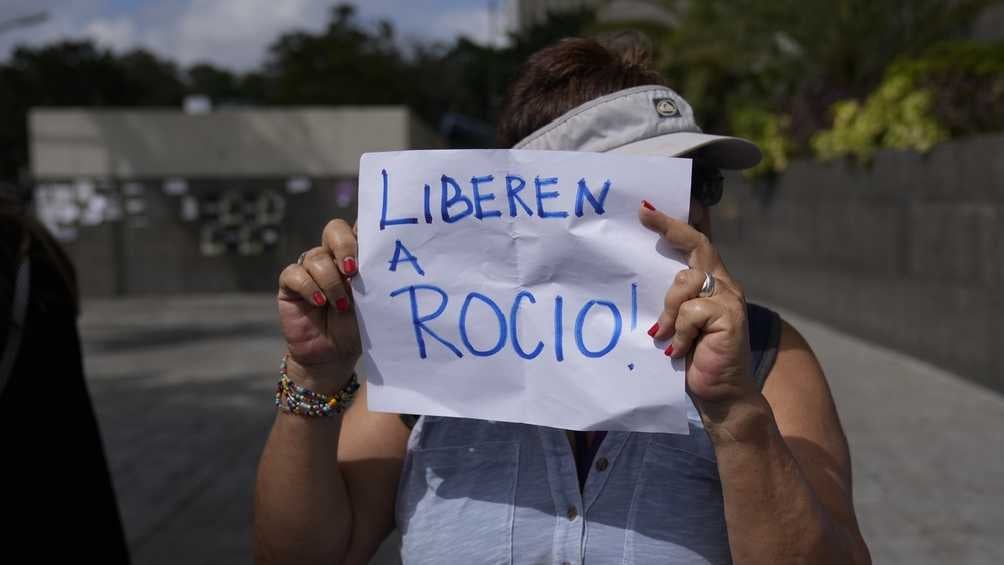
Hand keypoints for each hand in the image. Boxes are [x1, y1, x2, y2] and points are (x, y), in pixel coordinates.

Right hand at [277, 219, 360, 392]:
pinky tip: (319, 302)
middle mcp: (333, 257)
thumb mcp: (372, 302)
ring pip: (316, 257)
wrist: (334, 355)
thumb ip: (373, 279)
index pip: (359, 228)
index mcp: (357, 256)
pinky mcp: (291, 284)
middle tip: (353, 270)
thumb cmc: (359, 328)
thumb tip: (380, 263)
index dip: (364, 227)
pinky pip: (295, 274)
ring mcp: (311, 269)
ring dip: (331, 281)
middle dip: (344, 245)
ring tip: (341, 306)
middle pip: (334, 229)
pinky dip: (309, 287)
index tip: (376, 241)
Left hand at [639, 202, 757, 416]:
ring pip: (686, 281)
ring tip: (665, 336)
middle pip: (698, 246)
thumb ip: (669, 299)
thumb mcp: (676, 323)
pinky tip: (677, 350)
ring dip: (669, 309)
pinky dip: (679, 332)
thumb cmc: (694, 358)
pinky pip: (692, 311)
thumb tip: (637, 275)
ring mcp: (729, 299)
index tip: (649, 208)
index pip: (698, 242)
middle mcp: (723, 285)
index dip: (678, 222)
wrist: (720, 394)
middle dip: (670, 227)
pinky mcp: (729, 317)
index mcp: (710, 283)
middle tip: (644, 214)